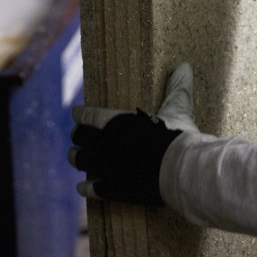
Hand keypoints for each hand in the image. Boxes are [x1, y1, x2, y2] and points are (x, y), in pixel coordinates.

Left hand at [68, 62, 198, 205]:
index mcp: (118, 122)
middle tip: (75, 135)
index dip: (81, 114)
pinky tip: (82, 187)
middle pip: (82, 138)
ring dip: (76, 158)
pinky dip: (87, 188)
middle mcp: (108, 144)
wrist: (180, 170)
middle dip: (77, 136)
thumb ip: (176, 88)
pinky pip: (95, 189)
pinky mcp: (117, 190)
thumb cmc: (177, 135)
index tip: (76, 113)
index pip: (90, 116)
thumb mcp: (177, 108)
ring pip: (83, 162)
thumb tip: (184, 66)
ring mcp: (110, 168)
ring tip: (72, 157)